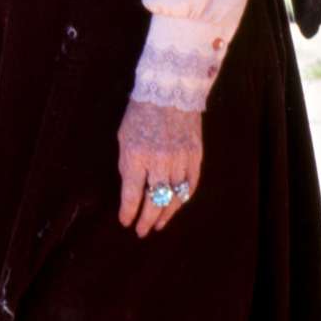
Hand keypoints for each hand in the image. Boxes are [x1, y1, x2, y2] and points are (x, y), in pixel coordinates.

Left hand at [116, 99, 202, 237]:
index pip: (132, 194)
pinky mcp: (196, 155)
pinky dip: (184, 197)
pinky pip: (191, 184)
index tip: (125, 222)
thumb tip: (132, 191)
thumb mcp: (124, 137)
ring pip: (175, 197)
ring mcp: (180, 159)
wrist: (169, 89)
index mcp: (137, 155)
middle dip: (147, 220)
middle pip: (155, 201)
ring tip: (159, 223)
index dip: (128, 212)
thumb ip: (128, 165)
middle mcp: (159, 161)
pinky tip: (176, 204)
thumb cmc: (140, 113)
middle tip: (142, 231)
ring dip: (166, 213)